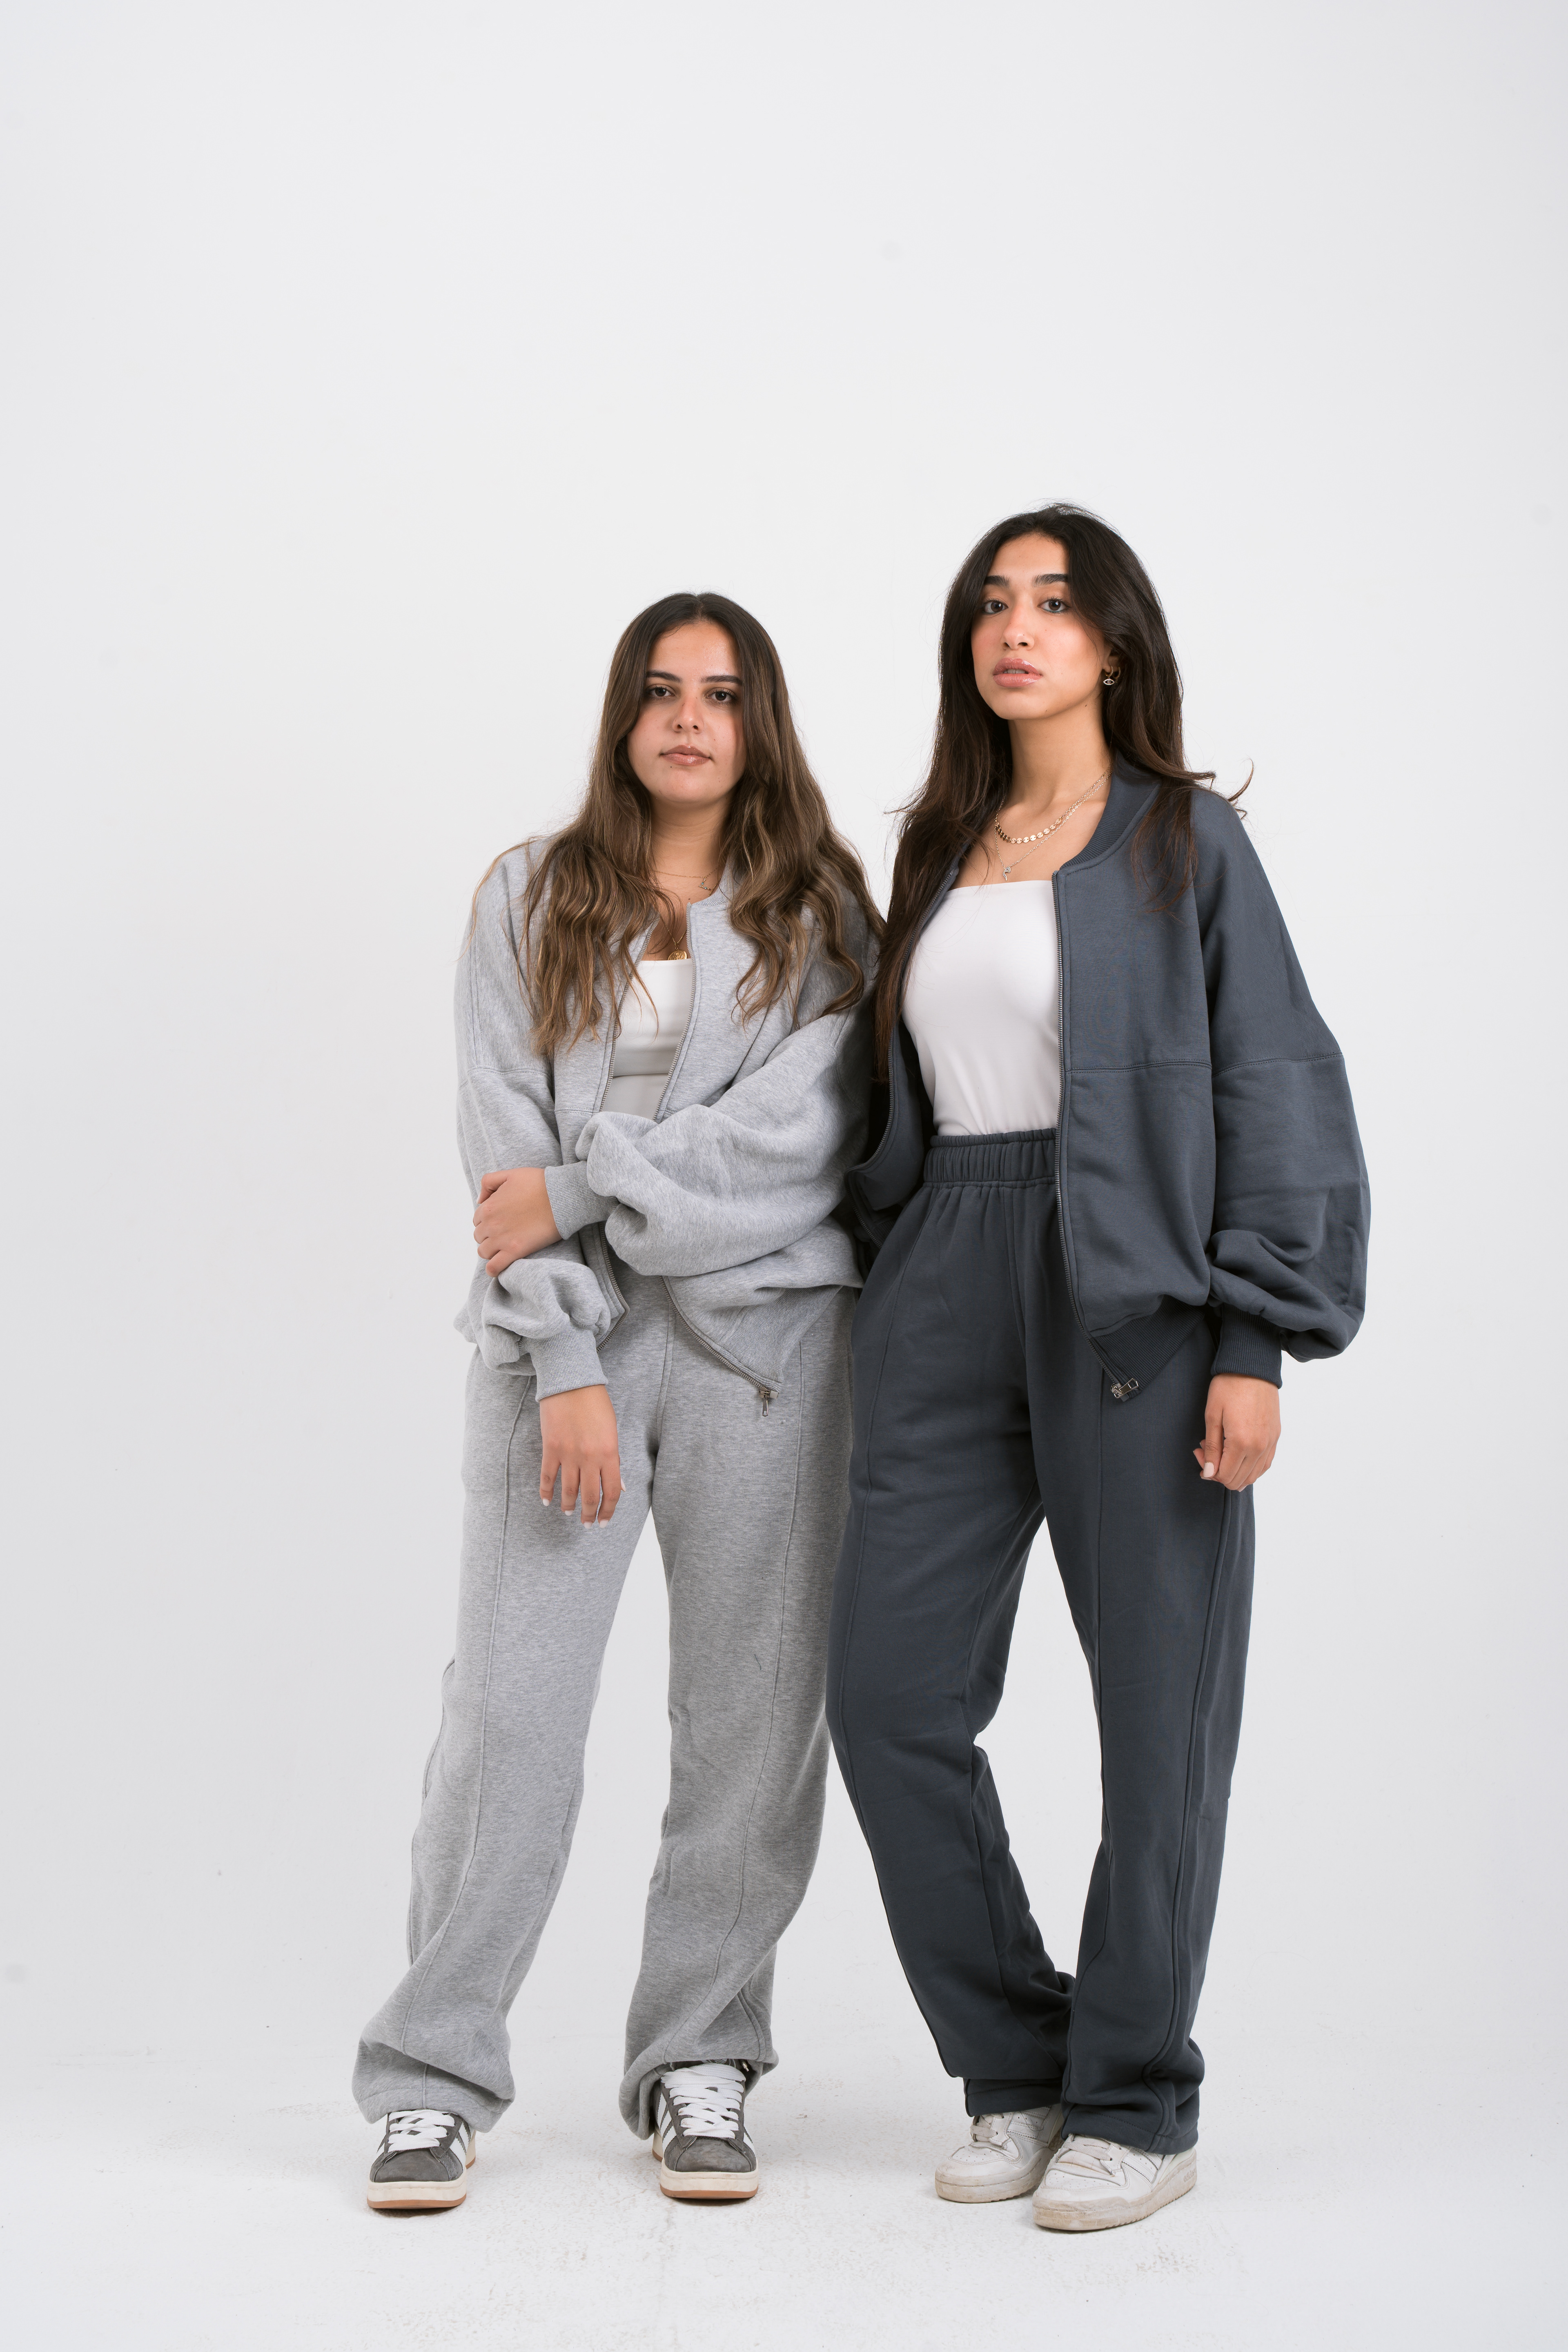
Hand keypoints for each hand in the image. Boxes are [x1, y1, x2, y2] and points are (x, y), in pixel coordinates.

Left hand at [474, 1168, 560, 1274]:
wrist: (561, 1196)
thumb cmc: (539, 1184)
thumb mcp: (510, 1174)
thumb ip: (488, 1182)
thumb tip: (480, 1200)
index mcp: (488, 1207)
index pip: (477, 1220)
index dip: (488, 1220)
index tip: (501, 1220)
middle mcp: (491, 1224)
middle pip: (479, 1236)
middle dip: (489, 1234)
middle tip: (506, 1231)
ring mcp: (502, 1240)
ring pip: (484, 1252)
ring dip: (491, 1250)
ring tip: (504, 1246)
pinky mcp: (515, 1251)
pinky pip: (494, 1267)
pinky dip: (493, 1269)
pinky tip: (498, 1266)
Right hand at [539, 1385, 622, 1524]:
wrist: (571, 1383)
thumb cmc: (596, 1404)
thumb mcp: (612, 1431)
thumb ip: (614, 1459)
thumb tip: (619, 1486)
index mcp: (609, 1452)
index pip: (613, 1491)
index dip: (609, 1510)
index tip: (604, 1521)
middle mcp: (590, 1457)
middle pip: (591, 1496)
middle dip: (589, 1514)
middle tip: (587, 1524)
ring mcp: (568, 1454)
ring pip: (568, 1490)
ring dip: (569, 1506)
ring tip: (569, 1513)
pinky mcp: (550, 1449)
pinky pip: (548, 1477)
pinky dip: (547, 1491)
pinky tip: (547, 1501)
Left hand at [1194, 1374, 1280, 1489]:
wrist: (1252, 1367)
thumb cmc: (1228, 1387)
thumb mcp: (1212, 1416)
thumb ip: (1211, 1448)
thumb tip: (1209, 1472)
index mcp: (1242, 1442)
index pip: (1225, 1476)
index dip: (1208, 1471)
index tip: (1199, 1452)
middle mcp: (1260, 1447)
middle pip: (1239, 1479)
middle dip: (1219, 1471)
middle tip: (1206, 1450)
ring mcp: (1270, 1442)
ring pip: (1253, 1475)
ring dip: (1234, 1470)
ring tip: (1221, 1449)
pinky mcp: (1276, 1436)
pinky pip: (1265, 1463)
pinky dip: (1250, 1466)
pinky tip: (1238, 1454)